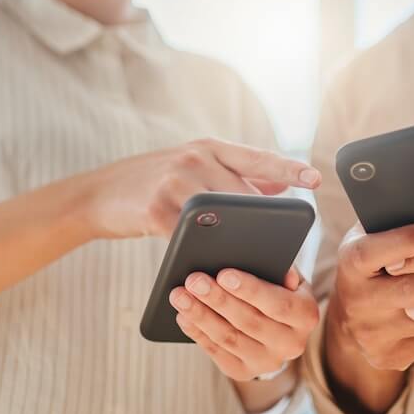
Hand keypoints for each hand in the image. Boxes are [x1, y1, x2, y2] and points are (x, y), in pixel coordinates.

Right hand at [82, 139, 320, 238]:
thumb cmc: (152, 183)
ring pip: (221, 215)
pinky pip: (190, 236)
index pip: (257, 157)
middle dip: (263, 221)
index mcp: (209, 147)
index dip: (289, 168)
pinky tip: (212, 265)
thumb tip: (280, 184)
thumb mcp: (192, 165)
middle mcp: (195, 158)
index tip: (316, 180)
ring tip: (257, 257)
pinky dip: (203, 252)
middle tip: (283, 243)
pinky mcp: (156, 209)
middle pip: (243, 194)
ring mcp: (175, 181)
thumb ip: (235, 173)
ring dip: (238, 239)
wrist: (98, 193)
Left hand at [169, 267, 318, 380]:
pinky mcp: (244, 372)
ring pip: (229, 338)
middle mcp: (292, 343)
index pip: (279, 303)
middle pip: (249, 321)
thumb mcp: (284, 274)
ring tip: (179, 295)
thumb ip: (278, 266)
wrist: (277, 324)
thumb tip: (268, 263)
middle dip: (218, 299)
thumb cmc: (276, 287)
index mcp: (306, 315)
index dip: (250, 290)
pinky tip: (183, 316)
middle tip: (193, 280)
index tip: (224, 274)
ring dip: (201, 315)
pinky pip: (217, 352)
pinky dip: (197, 333)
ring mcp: (268, 362)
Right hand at [327, 222, 413, 370]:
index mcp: (348, 265)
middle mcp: (356, 302)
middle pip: (412, 289)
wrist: (352, 315)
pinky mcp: (390, 356)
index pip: (372, 253)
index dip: (405, 241)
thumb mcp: (372, 234)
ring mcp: (372, 334)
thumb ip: (395, 219)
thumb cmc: (376, 259)